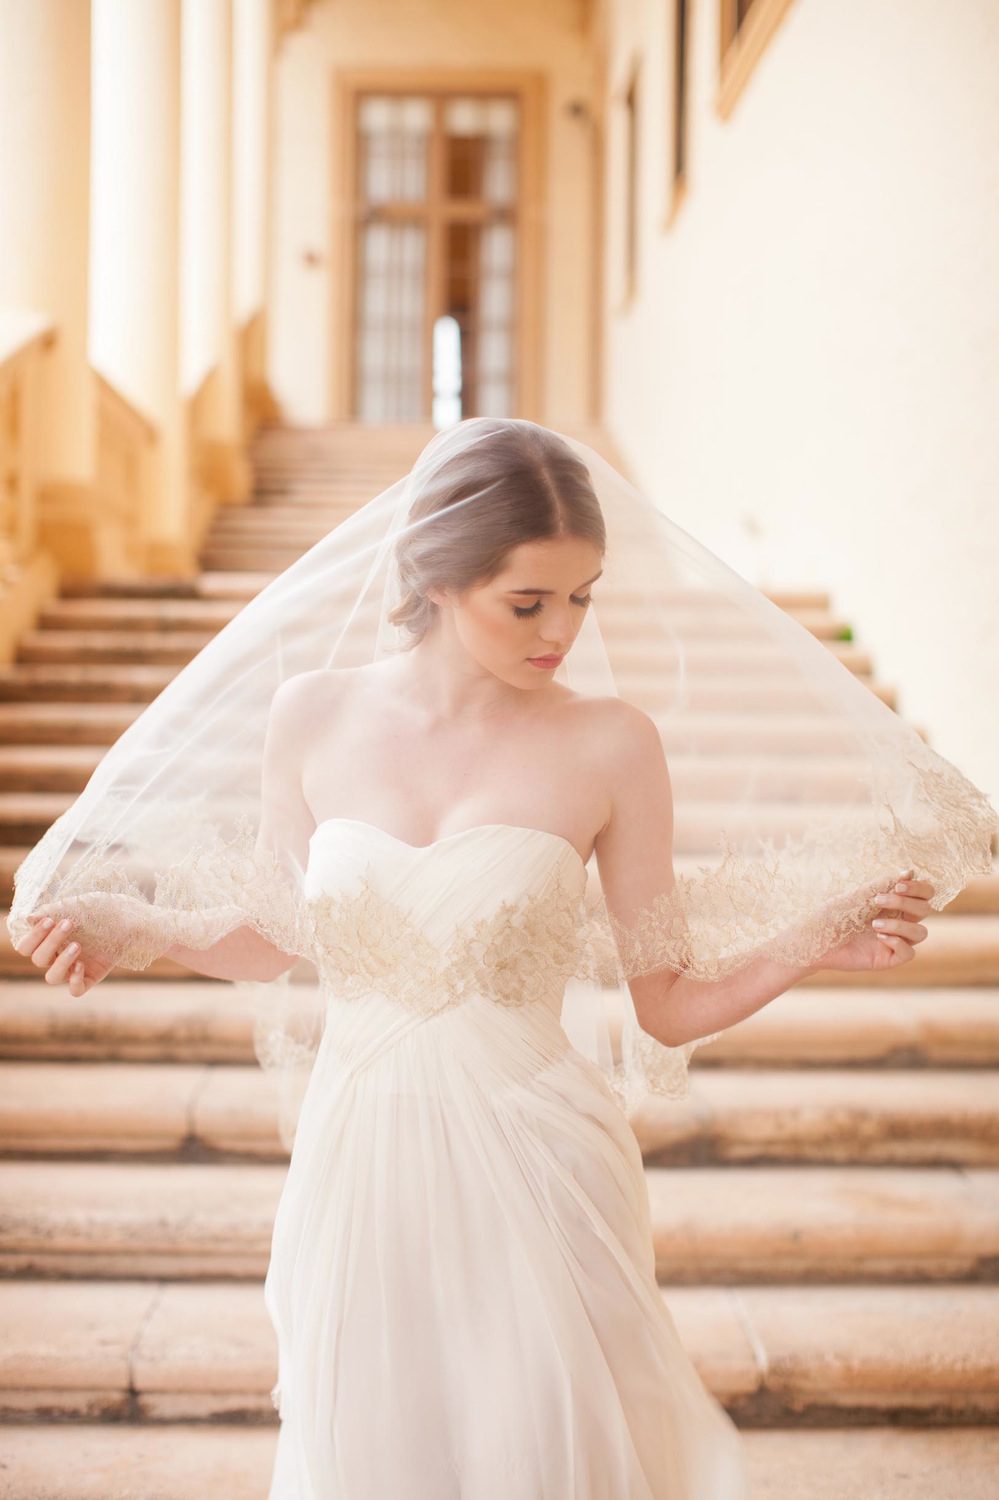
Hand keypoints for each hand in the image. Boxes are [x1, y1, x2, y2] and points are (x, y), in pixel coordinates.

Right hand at [12, 914, 112, 995]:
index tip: (49, 920)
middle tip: (69, 924)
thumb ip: (54, 911)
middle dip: (51, 942)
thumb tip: (29, 918)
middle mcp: (56, 957)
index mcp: (48, 941)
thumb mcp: (78, 907)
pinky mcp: (90, 978)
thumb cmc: (99, 911)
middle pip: (39, 959)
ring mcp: (72, 969)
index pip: (26, 947)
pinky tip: (82, 964)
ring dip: (61, 962)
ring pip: (52, 978)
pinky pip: (75, 990)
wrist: (128, 919)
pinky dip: (75, 980)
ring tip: (77, 945)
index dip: (33, 937)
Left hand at [817, 869, 932, 971]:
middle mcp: (898, 920)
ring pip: (921, 932)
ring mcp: (894, 940)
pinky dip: (898, 942)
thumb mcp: (859, 895)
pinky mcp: (887, 958)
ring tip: (875, 924)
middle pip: (925, 910)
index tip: (898, 886)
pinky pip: (909, 952)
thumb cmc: (832, 914)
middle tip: (878, 900)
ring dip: (901, 925)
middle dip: (906, 902)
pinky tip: (879, 937)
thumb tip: (911, 872)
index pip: (924, 893)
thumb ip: (884, 884)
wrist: (813, 939)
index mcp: (894, 902)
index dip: (919, 888)